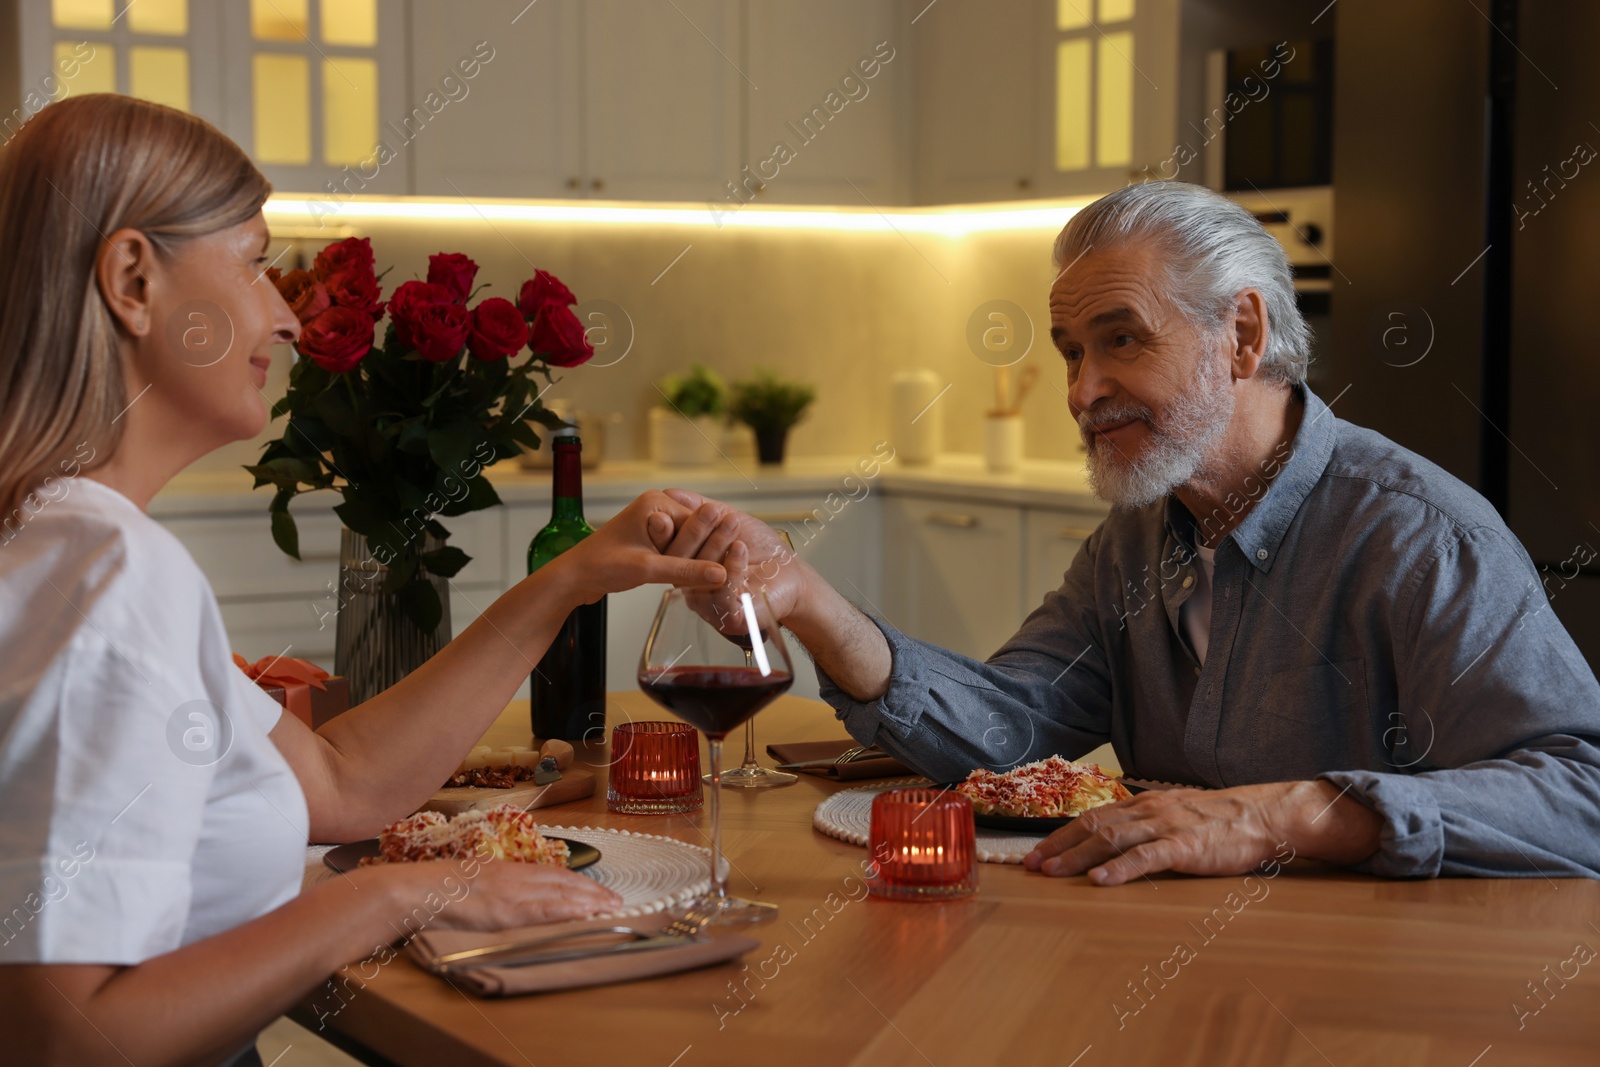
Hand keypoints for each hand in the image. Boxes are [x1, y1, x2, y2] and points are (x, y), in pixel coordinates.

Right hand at [383, 856, 620, 929]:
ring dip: (588, 901)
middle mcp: (515, 877)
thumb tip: (508, 899)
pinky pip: (544, 911)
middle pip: (562, 881)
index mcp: (506, 869)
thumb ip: (494, 887)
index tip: (597, 889)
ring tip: (610, 907)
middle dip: (591, 891)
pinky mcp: (507, 911)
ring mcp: (513, 893)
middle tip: (616, 900)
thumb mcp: (472, 881)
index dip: (577, 881)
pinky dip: (568, 911)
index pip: (551, 874)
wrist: (417, 889)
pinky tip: (584, 914)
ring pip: (560, 894)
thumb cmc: (437, 888)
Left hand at [553, 490, 727, 602]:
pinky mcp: (649, 539)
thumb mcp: (647, 568)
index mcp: (657, 502)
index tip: (708, 570)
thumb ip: (686, 570)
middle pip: (693, 534)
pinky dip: (675, 566)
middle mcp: (656, 507)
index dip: (700, 549)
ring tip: (671, 578)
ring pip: (685, 545)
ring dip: (682, 564)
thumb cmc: (600, 565)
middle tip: (685, 575)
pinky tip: (672, 579)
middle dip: (691, 558)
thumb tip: (720, 574)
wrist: (574, 578)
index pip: (698, 524)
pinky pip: (674, 552)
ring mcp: (653, 524)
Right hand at [651, 489, 808, 622]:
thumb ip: (699, 506)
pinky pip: (720, 594)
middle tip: (710, 511)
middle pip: (679, 562)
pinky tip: (740, 549)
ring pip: (698, 577)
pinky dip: (731, 567)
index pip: (666, 548)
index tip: (671, 509)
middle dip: (694, 532)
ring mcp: (708, 605)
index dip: (666, 529)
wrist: (792, 575)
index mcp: (686, 566)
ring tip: (731, 524)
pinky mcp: (728, 618)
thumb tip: (670, 493)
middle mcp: (692, 587)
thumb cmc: (761, 551)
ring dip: (715, 545)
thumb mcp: (728, 519)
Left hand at [1023, 780, 1380, 884]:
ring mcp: (1165, 827)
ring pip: (1112, 839)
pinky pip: (1147, 857)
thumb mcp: (1173, 815)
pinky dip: (1121, 869)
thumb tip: (1110, 840)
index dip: (1061, 835)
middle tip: (1030, 867)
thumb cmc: (1217, 821)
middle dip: (1058, 847)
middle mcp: (1147, 811)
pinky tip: (1101, 881)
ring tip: (1053, 872)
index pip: (1092, 818)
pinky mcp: (1185, 846)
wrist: (1261, 816)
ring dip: (1078, 857)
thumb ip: (1144, 825)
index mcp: (1143, 805)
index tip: (1036, 853)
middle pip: (1092, 827)